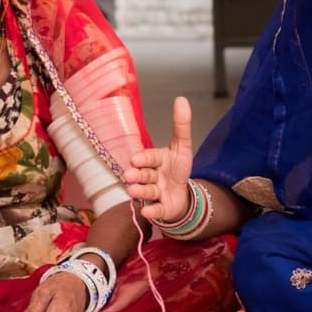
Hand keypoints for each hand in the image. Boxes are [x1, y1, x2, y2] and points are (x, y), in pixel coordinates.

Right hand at [124, 96, 193, 221]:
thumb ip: (181, 125)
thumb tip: (181, 99)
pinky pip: (156, 210)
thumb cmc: (177, 169)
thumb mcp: (182, 146)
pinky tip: (146, 212)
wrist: (182, 195)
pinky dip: (151, 212)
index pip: (150, 157)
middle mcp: (153, 176)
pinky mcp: (162, 208)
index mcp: (157, 160)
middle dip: (137, 175)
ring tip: (133, 190)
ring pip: (147, 192)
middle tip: (129, 175)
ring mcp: (157, 193)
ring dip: (140, 191)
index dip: (144, 158)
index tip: (135, 159)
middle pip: (145, 175)